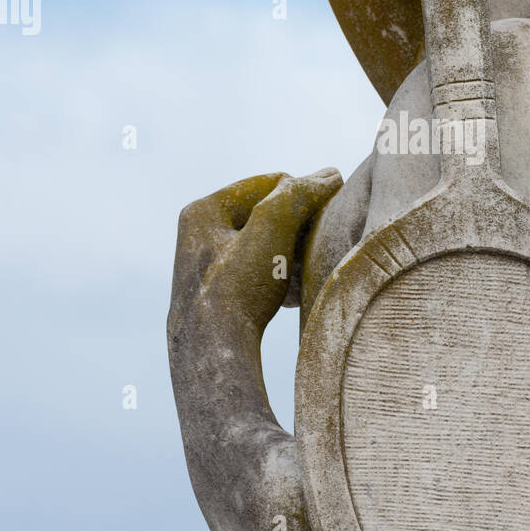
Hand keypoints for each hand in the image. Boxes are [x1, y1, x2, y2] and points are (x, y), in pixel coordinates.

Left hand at [169, 169, 342, 339]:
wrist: (213, 355)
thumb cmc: (238, 289)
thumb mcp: (272, 230)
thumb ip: (299, 195)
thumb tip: (330, 174)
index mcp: (203, 210)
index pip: (268, 182)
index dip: (303, 193)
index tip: (329, 213)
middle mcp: (199, 234)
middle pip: (265, 213)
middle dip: (296, 226)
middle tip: (320, 242)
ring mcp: (206, 266)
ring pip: (264, 244)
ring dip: (291, 252)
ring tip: (309, 268)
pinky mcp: (216, 294)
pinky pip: (257, 271)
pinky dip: (280, 276)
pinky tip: (294, 294)